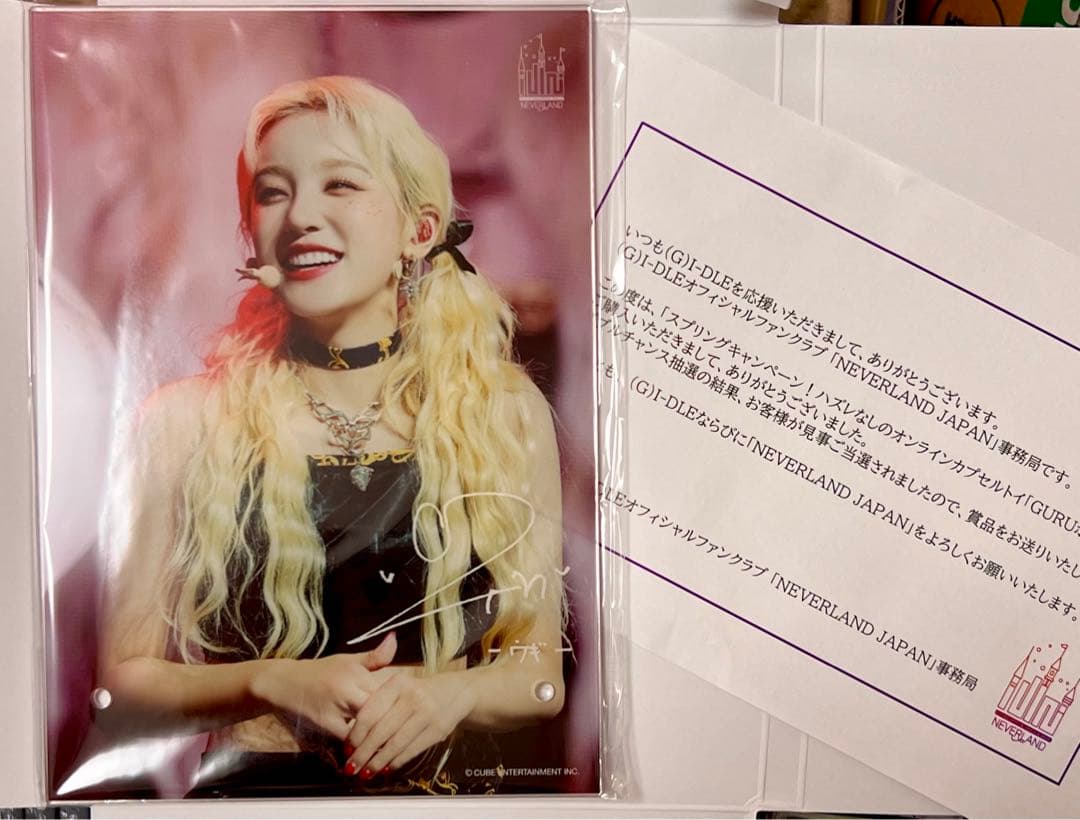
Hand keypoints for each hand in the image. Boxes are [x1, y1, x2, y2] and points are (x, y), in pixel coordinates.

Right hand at [250, 632, 396, 740]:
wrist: (282, 682)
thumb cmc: (320, 671)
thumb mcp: (347, 660)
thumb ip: (374, 657)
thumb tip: (395, 638)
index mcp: (356, 671)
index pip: (387, 688)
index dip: (400, 702)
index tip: (411, 712)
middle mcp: (347, 686)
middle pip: (380, 707)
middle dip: (392, 721)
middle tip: (405, 733)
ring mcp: (335, 705)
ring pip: (365, 723)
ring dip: (377, 736)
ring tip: (391, 747)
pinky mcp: (323, 722)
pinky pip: (347, 737)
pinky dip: (358, 744)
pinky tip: (367, 752)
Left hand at [342, 669, 475, 778]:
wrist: (457, 691)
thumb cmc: (419, 691)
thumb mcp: (399, 686)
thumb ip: (378, 703)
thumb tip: (353, 734)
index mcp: (398, 683)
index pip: (370, 712)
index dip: (356, 734)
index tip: (346, 748)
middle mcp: (412, 697)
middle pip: (381, 731)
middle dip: (363, 753)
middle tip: (351, 767)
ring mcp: (427, 714)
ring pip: (395, 744)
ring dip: (377, 762)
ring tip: (365, 772)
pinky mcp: (437, 730)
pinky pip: (411, 750)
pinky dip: (396, 762)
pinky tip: (385, 768)